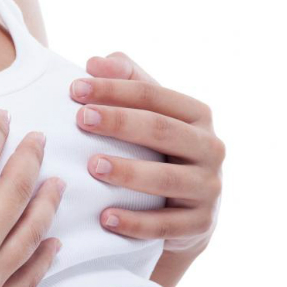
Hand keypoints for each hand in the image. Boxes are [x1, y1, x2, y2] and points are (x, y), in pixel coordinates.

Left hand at [69, 51, 223, 253]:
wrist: (187, 212)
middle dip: (120, 122)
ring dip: (127, 172)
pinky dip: (135, 222)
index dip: (114, 89)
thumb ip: (126, 82)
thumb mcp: (149, 115)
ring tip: (92, 166)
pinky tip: (105, 217)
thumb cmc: (160, 152)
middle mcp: (211, 148)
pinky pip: (165, 224)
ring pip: (166, 179)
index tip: (75, 89)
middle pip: (162, 130)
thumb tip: (95, 62)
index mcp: (198, 115)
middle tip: (81, 119)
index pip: (154, 95)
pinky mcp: (201, 224)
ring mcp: (209, 188)